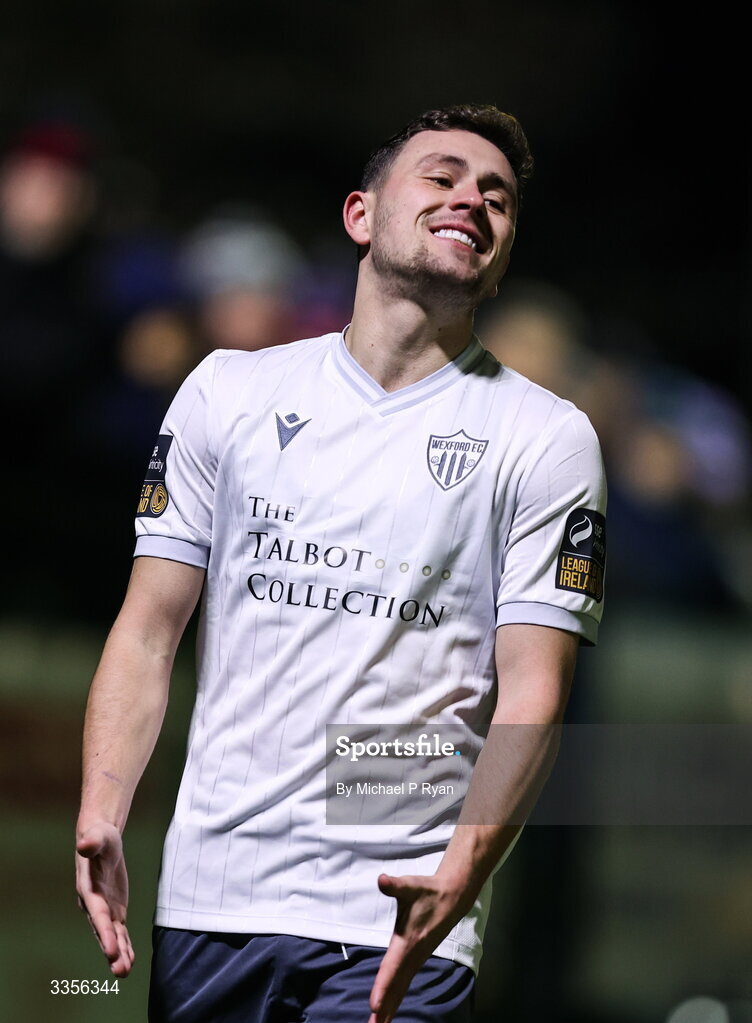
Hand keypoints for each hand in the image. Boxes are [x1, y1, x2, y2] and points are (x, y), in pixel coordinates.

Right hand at [75, 822, 133, 976]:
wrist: (100, 840)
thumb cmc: (99, 837)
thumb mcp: (99, 837)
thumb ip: (92, 842)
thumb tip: (83, 844)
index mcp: (88, 890)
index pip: (98, 914)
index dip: (104, 932)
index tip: (111, 949)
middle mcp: (94, 904)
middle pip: (103, 931)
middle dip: (111, 950)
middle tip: (119, 970)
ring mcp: (104, 910)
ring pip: (112, 936)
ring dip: (118, 954)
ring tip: (124, 972)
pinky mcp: (114, 910)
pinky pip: (120, 932)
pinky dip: (124, 946)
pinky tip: (130, 961)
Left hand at [368, 872, 468, 1022]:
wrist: (451, 897)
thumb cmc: (427, 891)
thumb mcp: (410, 885)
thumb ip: (395, 885)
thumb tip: (382, 879)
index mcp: (407, 941)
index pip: (392, 968)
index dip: (383, 986)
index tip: (374, 1006)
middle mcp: (412, 955)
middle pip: (396, 987)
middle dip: (385, 1009)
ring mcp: (415, 960)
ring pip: (400, 989)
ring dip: (389, 1008)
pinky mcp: (416, 960)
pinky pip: (403, 985)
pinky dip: (394, 999)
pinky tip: (387, 1010)